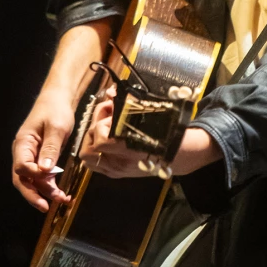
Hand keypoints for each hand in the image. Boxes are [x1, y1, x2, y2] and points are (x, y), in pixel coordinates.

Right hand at [12, 88, 76, 211]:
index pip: (21, 166)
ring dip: (46, 192)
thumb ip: (51, 148)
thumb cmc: (55, 110)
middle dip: (34, 194)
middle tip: (46, 206)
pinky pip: (42, 176)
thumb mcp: (56, 127)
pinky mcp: (41, 159)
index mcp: (23, 144)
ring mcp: (32, 157)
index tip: (49, 177)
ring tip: (61, 200)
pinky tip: (61, 194)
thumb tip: (45, 170)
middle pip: (23, 179)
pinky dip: (50, 185)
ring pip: (33, 181)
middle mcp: (24, 153)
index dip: (33, 175)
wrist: (59, 100)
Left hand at [80, 93, 222, 180]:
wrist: (178, 153)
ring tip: (103, 130)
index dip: (101, 124)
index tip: (113, 114)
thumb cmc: (165, 130)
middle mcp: (120, 163)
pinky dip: (95, 152)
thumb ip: (127, 103)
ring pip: (87, 159)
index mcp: (129, 148)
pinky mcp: (116, 174)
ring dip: (91, 143)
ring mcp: (117, 171)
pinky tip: (106, 140)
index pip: (100, 139)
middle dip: (93, 130)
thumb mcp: (149, 112)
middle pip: (88, 149)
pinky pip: (95, 165)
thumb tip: (110, 92)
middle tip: (105, 118)